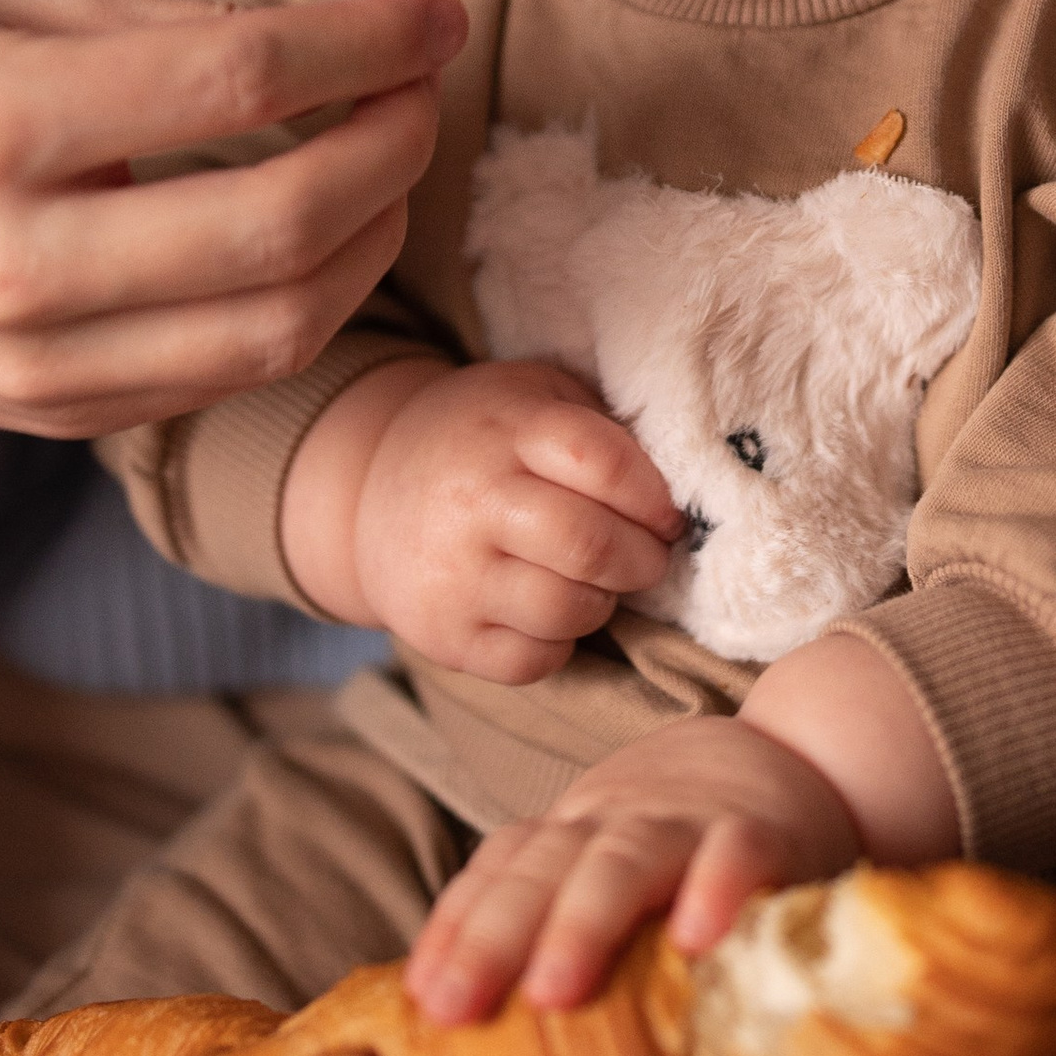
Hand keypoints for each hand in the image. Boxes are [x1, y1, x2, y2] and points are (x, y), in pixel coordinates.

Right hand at [0, 0, 464, 435]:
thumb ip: (154, 23)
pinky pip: (230, 372)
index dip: (364, 44)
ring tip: (393, 162)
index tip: (432, 13)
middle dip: (393, 149)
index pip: (236, 83)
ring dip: (374, 238)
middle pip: (280, 223)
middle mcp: (16, 261)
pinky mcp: (61, 419)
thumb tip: (316, 37)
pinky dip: (309, 302)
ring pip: (279, 324)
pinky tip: (328, 234)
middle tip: (427, 90)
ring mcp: (39, 362)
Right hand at [284, 358, 684, 681]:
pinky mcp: (444, 635)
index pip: (600, 462)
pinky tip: (552, 611)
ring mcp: (453, 574)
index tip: (666, 513)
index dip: (653, 495)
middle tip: (647, 556)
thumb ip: (603, 425)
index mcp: (505, 430)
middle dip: (644, 559)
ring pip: (568, 609)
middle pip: (591, 545)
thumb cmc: (483, 440)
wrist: (370, 491)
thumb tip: (685, 482)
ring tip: (597, 582)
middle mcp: (472, 501)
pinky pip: (534, 660)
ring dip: (604, 601)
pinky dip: (561, 643)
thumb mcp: (535, 395)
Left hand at [405, 713, 859, 1023]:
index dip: (458, 926)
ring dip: (582, 923)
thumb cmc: (686, 838)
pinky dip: (717, 889)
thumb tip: (472, 1017)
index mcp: (577, 832)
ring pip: (626, 862)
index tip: (422, 997)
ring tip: (551, 992)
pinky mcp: (767, 833)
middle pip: (544, 869)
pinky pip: (738, 855)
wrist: (800, 747)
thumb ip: (558, 915)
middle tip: (454, 1006)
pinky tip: (695, 940)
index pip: (503, 868)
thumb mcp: (612, 859)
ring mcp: (691, 824)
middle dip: (492, 936)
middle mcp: (620, 822)